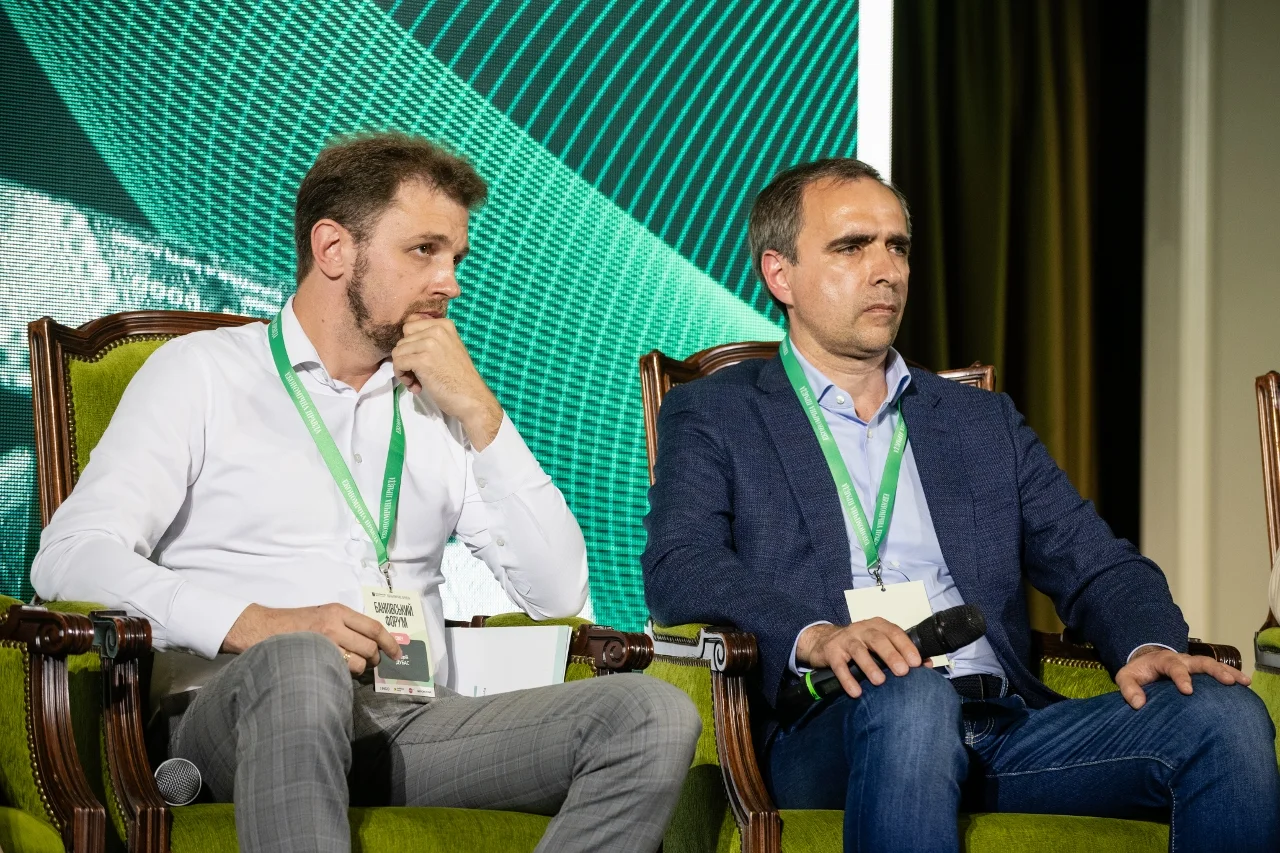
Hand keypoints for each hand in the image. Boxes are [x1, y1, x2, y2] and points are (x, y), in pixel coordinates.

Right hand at [221, 602, 401, 674]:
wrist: (262, 628)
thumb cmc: (294, 623)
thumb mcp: (324, 615)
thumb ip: (346, 625)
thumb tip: (369, 643)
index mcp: (339, 611)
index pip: (374, 627)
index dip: (389, 643)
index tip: (397, 654)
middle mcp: (335, 624)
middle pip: (370, 647)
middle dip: (374, 659)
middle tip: (369, 664)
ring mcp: (325, 641)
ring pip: (358, 662)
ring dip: (359, 669)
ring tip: (350, 668)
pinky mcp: (316, 656)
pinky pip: (341, 670)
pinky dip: (344, 674)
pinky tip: (336, 672)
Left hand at [392, 316, 502, 448]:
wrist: (472, 398)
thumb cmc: (460, 378)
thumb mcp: (448, 349)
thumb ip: (431, 341)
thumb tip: (404, 343)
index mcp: (443, 325)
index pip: (410, 327)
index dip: (410, 346)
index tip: (420, 361)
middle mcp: (436, 330)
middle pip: (402, 340)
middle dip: (406, 359)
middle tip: (418, 375)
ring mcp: (430, 344)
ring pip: (397, 352)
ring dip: (403, 370)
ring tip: (417, 383)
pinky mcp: (423, 360)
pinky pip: (398, 363)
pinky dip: (402, 377)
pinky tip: (416, 386)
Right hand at [796, 619, 923, 698]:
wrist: (824, 641)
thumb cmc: (859, 644)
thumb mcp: (879, 643)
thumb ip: (901, 652)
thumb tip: (927, 664)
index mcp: (877, 625)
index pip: (894, 632)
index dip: (906, 646)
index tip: (916, 662)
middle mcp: (861, 629)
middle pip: (877, 639)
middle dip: (891, 655)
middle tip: (902, 671)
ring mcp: (845, 639)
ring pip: (858, 650)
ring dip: (869, 666)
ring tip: (879, 681)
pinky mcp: (831, 652)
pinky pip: (839, 665)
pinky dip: (847, 679)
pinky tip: (856, 691)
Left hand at [1115, 646, 1250, 709]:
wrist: (1146, 662)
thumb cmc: (1138, 673)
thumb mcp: (1126, 678)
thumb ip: (1129, 689)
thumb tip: (1138, 704)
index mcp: (1163, 660)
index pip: (1174, 667)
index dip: (1181, 678)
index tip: (1188, 691)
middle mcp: (1182, 660)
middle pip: (1201, 662)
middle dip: (1215, 671)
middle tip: (1228, 682)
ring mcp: (1193, 664)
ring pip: (1213, 664)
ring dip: (1229, 672)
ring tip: (1245, 682)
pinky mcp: (1201, 671)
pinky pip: (1218, 671)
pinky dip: (1232, 675)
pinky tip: (1245, 685)